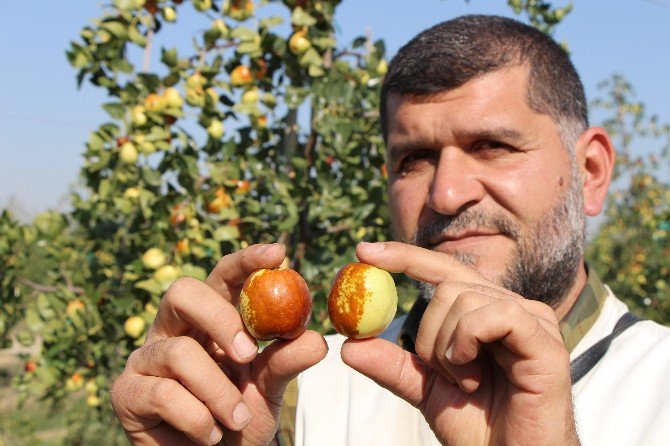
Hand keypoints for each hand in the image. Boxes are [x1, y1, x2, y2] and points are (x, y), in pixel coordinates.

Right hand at [111, 243, 327, 445]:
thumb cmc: (238, 419)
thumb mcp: (270, 389)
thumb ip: (287, 361)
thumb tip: (317, 339)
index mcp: (209, 319)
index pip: (222, 277)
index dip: (245, 260)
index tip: (277, 253)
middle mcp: (174, 329)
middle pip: (182, 292)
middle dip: (219, 318)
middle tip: (249, 352)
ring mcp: (147, 358)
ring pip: (179, 352)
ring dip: (217, 391)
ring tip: (235, 418)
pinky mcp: (127, 392)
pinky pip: (164, 394)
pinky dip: (197, 419)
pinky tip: (208, 435)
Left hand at [341, 242, 577, 445]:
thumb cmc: (478, 427)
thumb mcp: (426, 390)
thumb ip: (393, 365)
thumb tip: (348, 344)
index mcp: (485, 312)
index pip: (443, 270)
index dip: (404, 256)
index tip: (363, 251)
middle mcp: (510, 307)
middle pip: (446, 286)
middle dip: (428, 333)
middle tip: (441, 371)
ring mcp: (532, 320)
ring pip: (464, 298)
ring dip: (447, 347)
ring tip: (465, 381)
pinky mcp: (545, 341)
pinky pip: (495, 314)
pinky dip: (469, 341)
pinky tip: (473, 374)